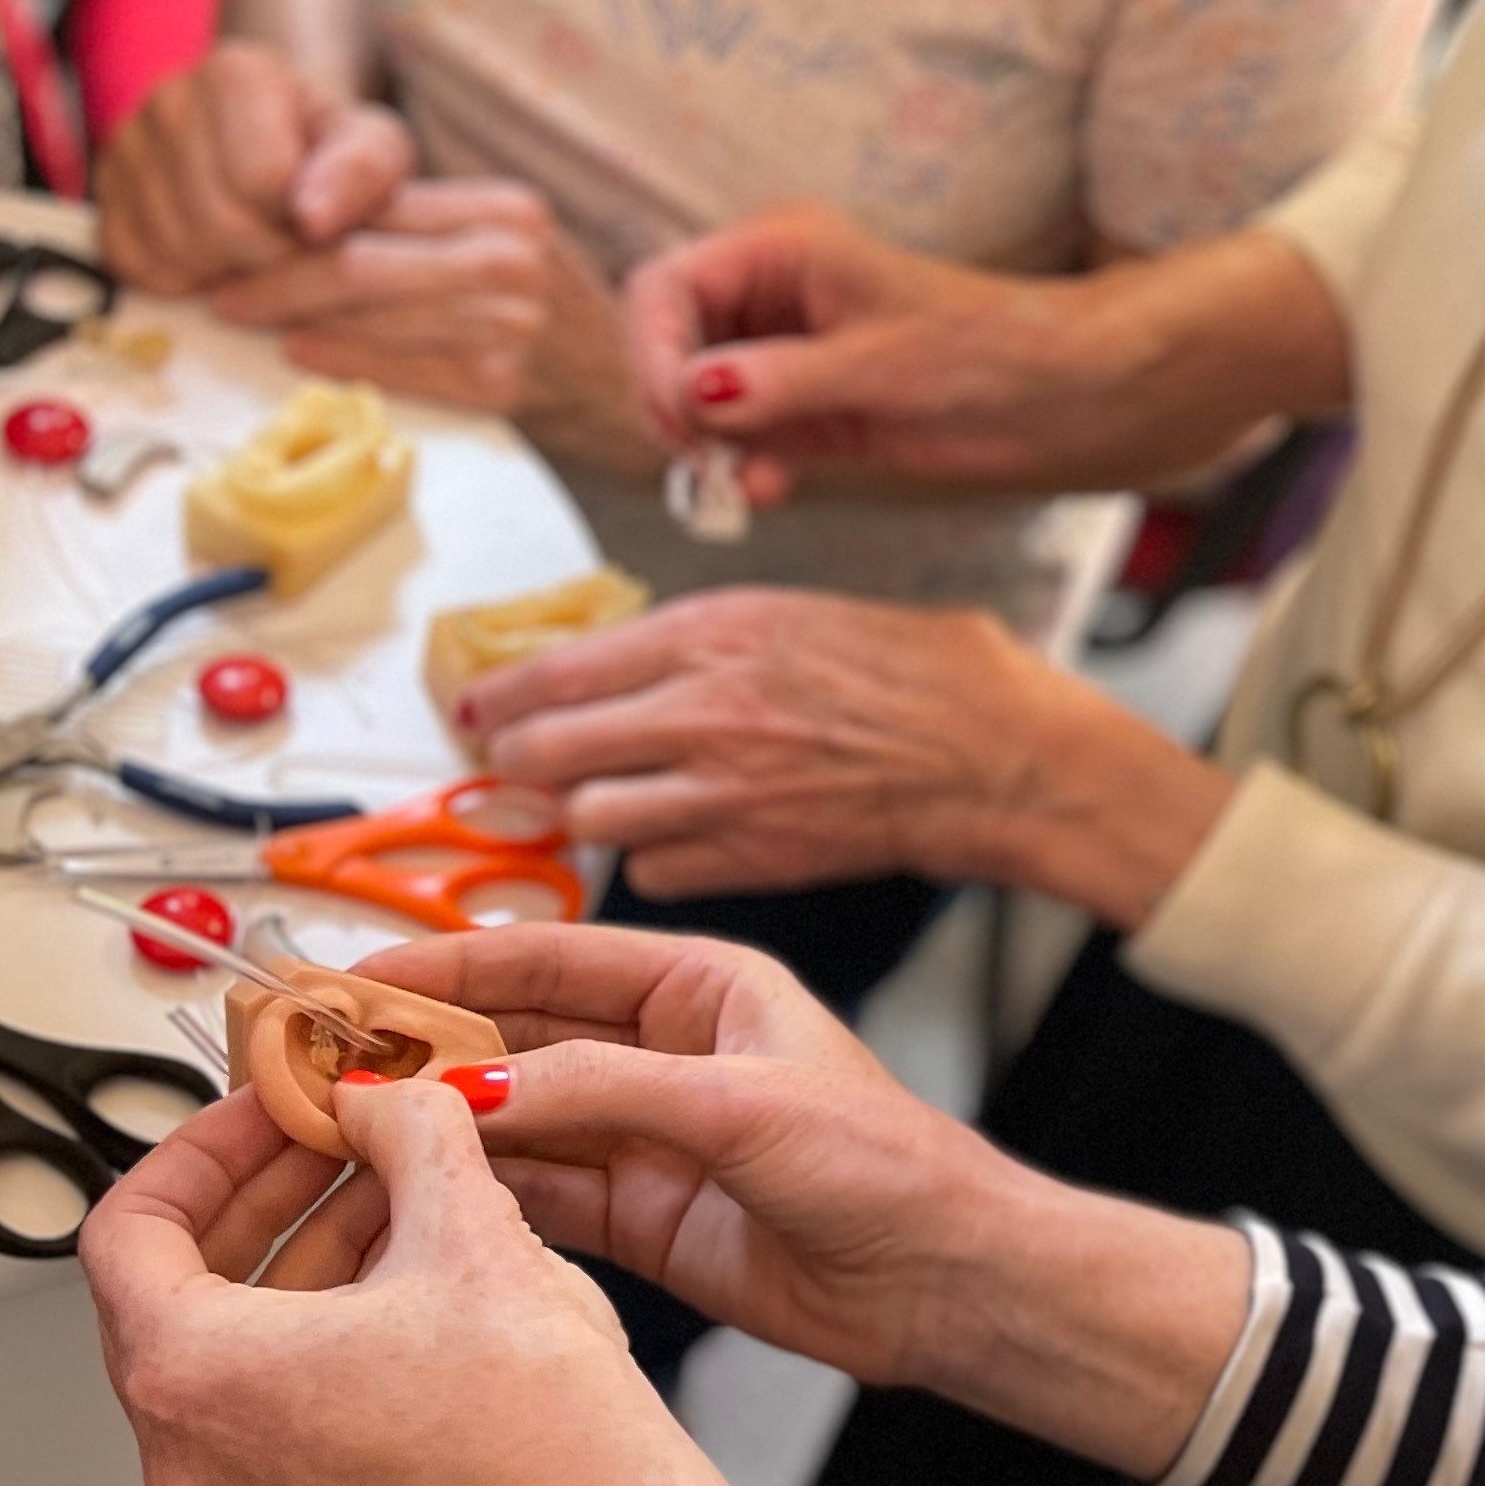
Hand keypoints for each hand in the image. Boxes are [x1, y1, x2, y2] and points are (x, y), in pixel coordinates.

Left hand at [81, 1076, 750, 1485]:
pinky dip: (323, 1326)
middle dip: (261, 1193)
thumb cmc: (540, 1427)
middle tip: (332, 1137)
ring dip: (302, 1253)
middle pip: (174, 1287)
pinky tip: (414, 1275)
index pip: (128, 1229)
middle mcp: (195, 1454)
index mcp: (198, 1378)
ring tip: (395, 1194)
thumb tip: (381, 1101)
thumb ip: (408, 1129)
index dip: (200, 1145)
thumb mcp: (473, 1227)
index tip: (267, 1109)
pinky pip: (276, 1402)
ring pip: (233, 1344)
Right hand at [94, 41, 416, 295]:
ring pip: (176, 250)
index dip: (303, 226)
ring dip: (229, 274)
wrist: (279, 151)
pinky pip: (135, 265)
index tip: (321, 228)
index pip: (264, 181)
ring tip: (261, 253)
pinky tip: (217, 260)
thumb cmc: (332, 152)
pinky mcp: (103, 196)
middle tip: (293, 254)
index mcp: (236, 73)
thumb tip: (315, 220)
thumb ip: (363, 172)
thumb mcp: (375, 149)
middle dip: (271, 258)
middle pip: (219, 222)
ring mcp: (125, 146)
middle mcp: (168, 98)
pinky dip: (183, 281)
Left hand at [202, 180, 632, 441]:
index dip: (297, 220)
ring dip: (291, 318)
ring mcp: (510, 325)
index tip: (243, 233)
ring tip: (245, 317)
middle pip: (361, 261)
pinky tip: (300, 353)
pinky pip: (396, 368)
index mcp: (506, 212)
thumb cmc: (551, 316)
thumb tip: (309, 226)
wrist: (633, 389)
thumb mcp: (504, 246)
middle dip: (276, 276)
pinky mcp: (501, 383)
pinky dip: (338, 359)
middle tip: (221, 288)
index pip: (378, 206)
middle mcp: (511, 260)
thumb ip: (424, 231)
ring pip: (369, 313)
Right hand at [238, 926, 1252, 1480]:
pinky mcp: (639, 1217)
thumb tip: (479, 1088)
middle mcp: (664, 1055)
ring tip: (336, 1128)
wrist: (946, 1284)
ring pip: (511, 1119)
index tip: (359, 974)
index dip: (449, 962)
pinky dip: (471, 1191)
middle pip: (514, 1037)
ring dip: (430, 1124)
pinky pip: (534, 1193)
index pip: (549, 958)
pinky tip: (406, 1192)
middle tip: (319, 1058)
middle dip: (418, 1045)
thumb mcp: (743, 1108)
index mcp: (703, 988)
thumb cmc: (889, 1168)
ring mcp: (646, 1137)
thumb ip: (607, 1092)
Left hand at [463, 589, 1229, 919]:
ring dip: (587, 814)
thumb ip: (703, 640)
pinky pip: (654, 872)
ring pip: (588, 819)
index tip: (483, 707)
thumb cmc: (926, 673)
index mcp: (710, 631)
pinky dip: (655, 860)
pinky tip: (682, 840)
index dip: (503, 696)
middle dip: (524, 761)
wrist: (1001, 752)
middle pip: (546, 750)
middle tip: (526, 763)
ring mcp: (723, 793)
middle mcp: (700, 711)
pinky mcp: (752, 859)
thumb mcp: (800, 613)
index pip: (554, 668)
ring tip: (607, 802)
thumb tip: (622, 663)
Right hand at [626, 210, 1344, 502]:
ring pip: (699, 399)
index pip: (667, 286)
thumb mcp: (880, 363)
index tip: (674, 414)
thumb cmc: (992, 350)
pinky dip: (744, 466)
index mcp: (781, 249)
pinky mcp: (808, 412)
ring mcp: (785, 356)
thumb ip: (782, 381)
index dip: (652, 350)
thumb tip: (699, 393)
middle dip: (671, 401)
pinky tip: (764, 491)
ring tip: (736, 483)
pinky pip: (744, 440)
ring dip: (707, 445)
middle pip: (670, 342)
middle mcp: (773, 297)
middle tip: (697, 458)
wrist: (1069, 397)